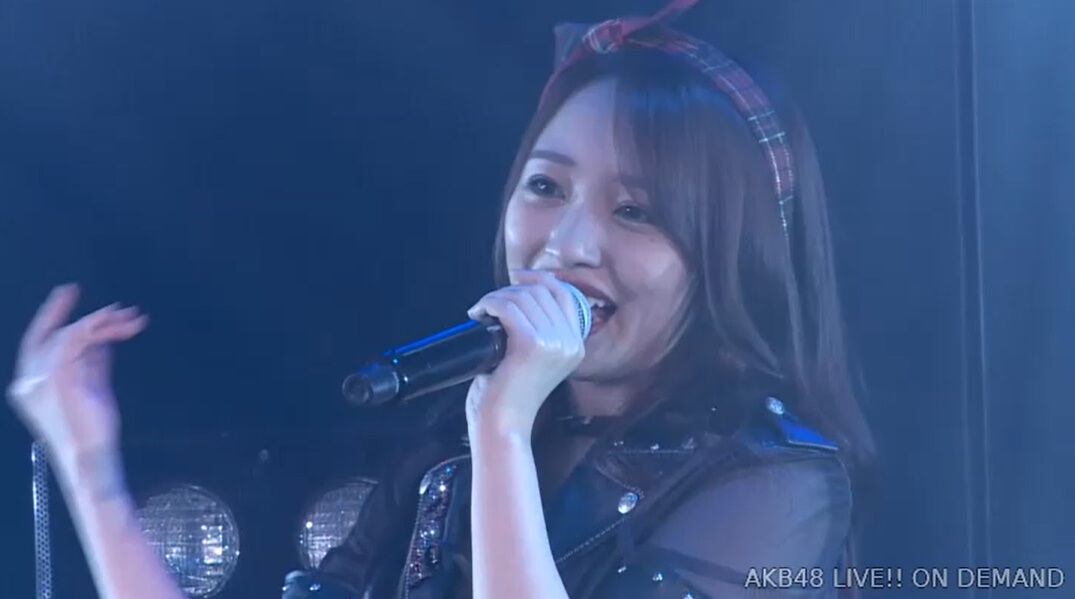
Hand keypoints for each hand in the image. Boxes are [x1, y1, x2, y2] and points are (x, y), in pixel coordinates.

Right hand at [7, 284, 148, 470]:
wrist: (91, 458)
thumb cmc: (93, 433)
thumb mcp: (92, 390)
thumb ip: (93, 363)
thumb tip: (104, 339)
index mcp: (29, 386)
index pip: (36, 341)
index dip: (51, 314)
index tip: (68, 292)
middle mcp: (28, 380)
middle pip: (53, 333)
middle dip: (87, 316)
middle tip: (118, 309)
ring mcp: (39, 379)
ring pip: (70, 333)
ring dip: (103, 323)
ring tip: (132, 320)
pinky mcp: (59, 377)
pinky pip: (78, 338)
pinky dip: (102, 328)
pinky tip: (123, 328)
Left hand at [464, 269, 584, 436]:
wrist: (502, 424)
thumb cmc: (510, 397)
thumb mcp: (535, 361)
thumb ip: (539, 334)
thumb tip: (518, 299)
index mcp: (576, 345)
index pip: (564, 295)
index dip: (540, 279)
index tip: (517, 278)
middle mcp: (570, 342)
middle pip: (541, 292)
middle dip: (511, 290)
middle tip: (489, 304)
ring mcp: (554, 342)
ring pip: (522, 297)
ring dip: (495, 298)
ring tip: (481, 311)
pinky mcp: (532, 343)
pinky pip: (508, 307)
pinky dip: (489, 304)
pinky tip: (478, 314)